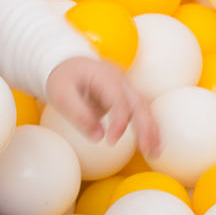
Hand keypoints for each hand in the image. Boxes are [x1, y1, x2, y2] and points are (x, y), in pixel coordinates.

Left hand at [45, 56, 159, 156]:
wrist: (68, 62)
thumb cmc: (63, 78)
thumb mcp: (61, 95)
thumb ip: (79, 115)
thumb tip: (98, 137)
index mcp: (104, 76)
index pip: (119, 100)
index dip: (119, 122)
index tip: (111, 141)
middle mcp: (120, 79)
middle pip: (139, 103)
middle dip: (146, 127)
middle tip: (147, 150)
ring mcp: (126, 86)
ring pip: (145, 107)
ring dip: (152, 129)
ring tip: (154, 152)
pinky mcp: (127, 95)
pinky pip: (142, 110)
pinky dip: (148, 127)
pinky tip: (152, 144)